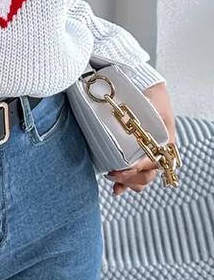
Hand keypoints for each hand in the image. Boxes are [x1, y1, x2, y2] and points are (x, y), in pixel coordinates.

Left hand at [106, 81, 176, 195]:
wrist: (147, 90)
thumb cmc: (152, 99)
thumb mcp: (154, 108)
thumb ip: (150, 119)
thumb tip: (140, 132)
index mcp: (165, 144)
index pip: (151, 163)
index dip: (136, 169)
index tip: (121, 169)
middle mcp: (157, 153)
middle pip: (147, 176)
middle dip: (130, 179)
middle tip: (114, 173)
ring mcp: (147, 157)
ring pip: (141, 180)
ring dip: (128, 184)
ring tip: (114, 182)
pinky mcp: (135, 157)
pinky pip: (134, 176)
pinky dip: (125, 185)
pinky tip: (116, 189)